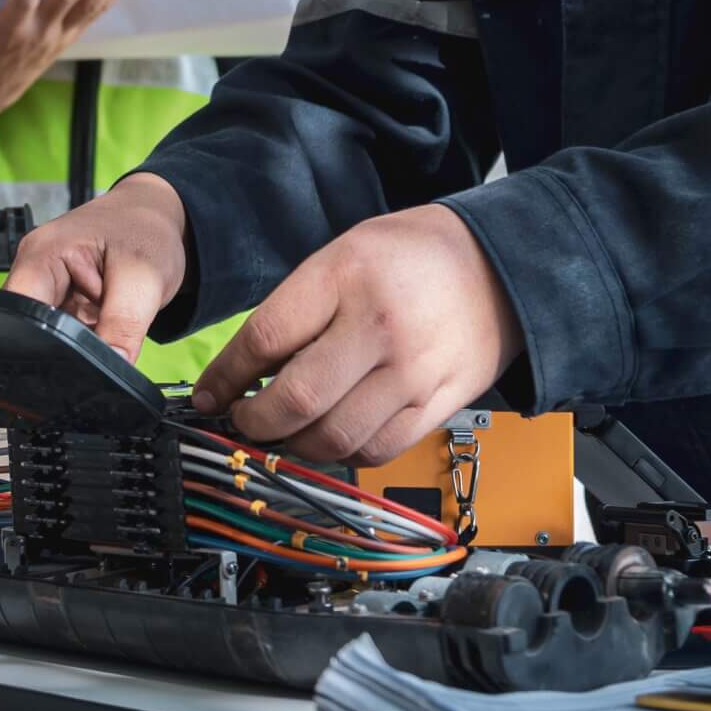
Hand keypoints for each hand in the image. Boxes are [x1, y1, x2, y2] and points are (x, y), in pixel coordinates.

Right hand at [3, 173, 189, 360]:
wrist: (160, 219)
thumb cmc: (147, 231)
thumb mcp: (144, 277)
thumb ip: (123, 326)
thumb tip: (111, 368)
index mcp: (41, 255)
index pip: (19, 312)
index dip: (41, 344)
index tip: (74, 360)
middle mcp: (35, 270)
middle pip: (31, 328)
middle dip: (66, 344)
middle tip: (104, 331)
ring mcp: (47, 287)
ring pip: (51, 336)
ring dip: (81, 340)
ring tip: (108, 316)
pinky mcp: (61, 302)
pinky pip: (66, 334)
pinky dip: (88, 336)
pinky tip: (105, 320)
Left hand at [189, 204, 525, 466]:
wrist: (500, 266)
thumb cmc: (411, 256)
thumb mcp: (344, 254)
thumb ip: (297, 308)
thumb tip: (244, 371)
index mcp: (346, 275)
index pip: (266, 338)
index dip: (226, 376)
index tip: (210, 394)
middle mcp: (379, 326)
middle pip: (297, 399)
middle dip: (254, 423)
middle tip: (243, 421)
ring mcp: (413, 371)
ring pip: (334, 438)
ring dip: (294, 447)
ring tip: (283, 435)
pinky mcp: (438, 404)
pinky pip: (376, 451)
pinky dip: (342, 456)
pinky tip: (330, 438)